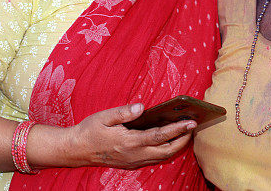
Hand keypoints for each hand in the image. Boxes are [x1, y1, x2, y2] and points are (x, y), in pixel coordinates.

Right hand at [69, 103, 194, 169]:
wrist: (77, 150)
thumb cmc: (90, 130)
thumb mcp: (104, 116)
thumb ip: (124, 112)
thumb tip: (141, 106)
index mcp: (129, 142)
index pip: (159, 136)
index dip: (177, 129)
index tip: (190, 122)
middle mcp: (135, 154)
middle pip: (166, 150)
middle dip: (182, 140)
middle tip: (192, 127)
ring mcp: (134, 161)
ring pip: (162, 157)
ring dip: (176, 146)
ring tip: (185, 133)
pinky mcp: (131, 164)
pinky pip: (154, 159)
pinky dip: (165, 151)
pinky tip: (169, 141)